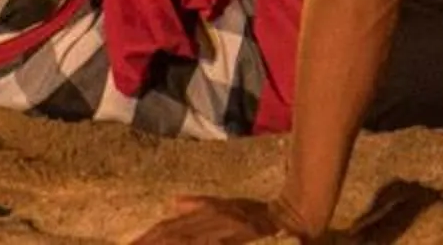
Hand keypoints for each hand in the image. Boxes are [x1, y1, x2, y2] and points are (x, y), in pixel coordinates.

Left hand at [129, 206, 288, 244]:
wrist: (295, 217)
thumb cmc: (260, 215)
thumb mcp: (231, 204)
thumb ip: (203, 204)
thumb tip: (175, 201)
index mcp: (208, 215)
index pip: (169, 229)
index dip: (148, 239)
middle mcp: (211, 223)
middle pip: (172, 236)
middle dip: (149, 243)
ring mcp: (221, 234)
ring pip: (183, 238)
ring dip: (162, 241)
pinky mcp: (230, 239)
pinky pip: (200, 238)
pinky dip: (185, 236)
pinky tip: (178, 225)